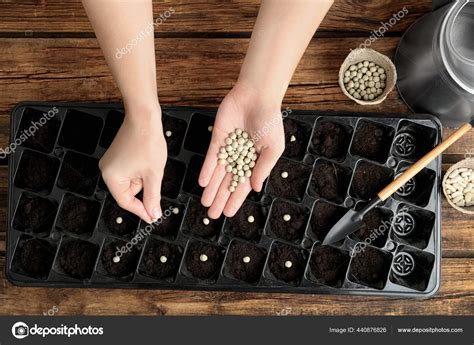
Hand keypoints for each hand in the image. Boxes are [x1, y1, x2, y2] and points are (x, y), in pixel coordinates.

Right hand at [99, 106, 166, 222]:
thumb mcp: (153, 174)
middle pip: (129, 192)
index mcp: (111, 177)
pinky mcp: (118, 155)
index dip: (141, 211)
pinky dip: (142, 170)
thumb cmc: (147, 141)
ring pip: (132, 181)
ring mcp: (112, 162)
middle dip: (145, 187)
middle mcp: (107, 170)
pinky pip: (131, 171)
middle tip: (154, 177)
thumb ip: (153, 197)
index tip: (153, 216)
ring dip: (144, 177)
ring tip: (151, 164)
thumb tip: (153, 213)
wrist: (144, 117)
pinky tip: (148, 160)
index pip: (126, 202)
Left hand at [199, 82, 284, 217]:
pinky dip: (207, 170)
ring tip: (205, 203)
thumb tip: (255, 189)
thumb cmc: (270, 121)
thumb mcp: (273, 148)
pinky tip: (203, 182)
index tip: (228, 213)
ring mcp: (228, 149)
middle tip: (212, 214)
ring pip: (218, 173)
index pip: (243, 185)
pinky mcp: (218, 138)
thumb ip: (263, 168)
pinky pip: (212, 157)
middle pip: (228, 182)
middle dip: (220, 198)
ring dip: (211, 188)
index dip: (235, 200)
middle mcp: (240, 158)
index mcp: (255, 162)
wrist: (257, 97)